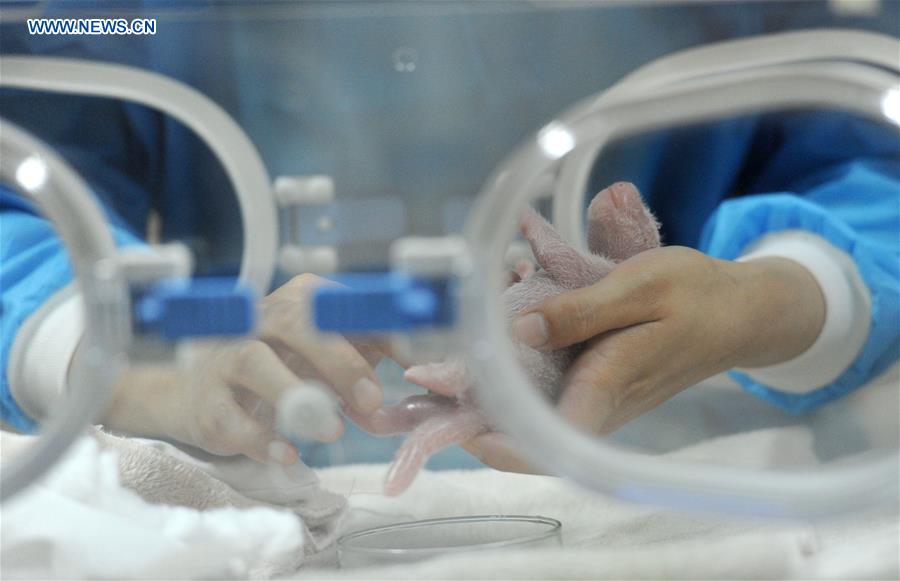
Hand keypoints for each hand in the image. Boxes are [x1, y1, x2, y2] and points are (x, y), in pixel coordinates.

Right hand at [98, 274, 389, 463]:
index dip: (381, 329)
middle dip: (339, 360)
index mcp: (299, 300)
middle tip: (371, 399)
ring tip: (332, 430)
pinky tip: (289, 452)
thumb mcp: (328, 353)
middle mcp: (259, 318)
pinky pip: (230, 416)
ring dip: (297, 397)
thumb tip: (424, 369)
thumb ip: (372, 355)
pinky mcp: (205, 401)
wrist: (198, 391)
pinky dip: (261, 438)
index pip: (343, 305)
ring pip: (255, 362)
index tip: (413, 361)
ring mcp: (225, 357)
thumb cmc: (281, 366)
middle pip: (298, 323)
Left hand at [463, 246, 825, 472]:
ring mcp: (599, 401)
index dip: (494, 444)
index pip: (545, 443)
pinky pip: (548, 394)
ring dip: (491, 390)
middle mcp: (599, 407)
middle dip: (475, 412)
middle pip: (527, 433)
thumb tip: (519, 331)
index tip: (451, 422)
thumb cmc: (695, 294)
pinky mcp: (599, 388)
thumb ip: (581, 312)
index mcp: (607, 386)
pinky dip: (516, 372)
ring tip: (458, 351)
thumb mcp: (640, 287)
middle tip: (433, 378)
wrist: (742, 312)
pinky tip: (499, 335)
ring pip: (533, 414)